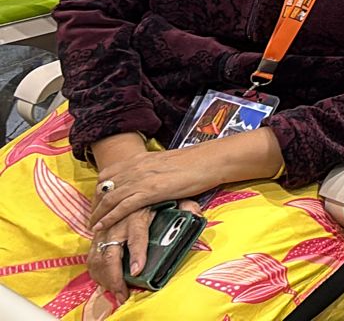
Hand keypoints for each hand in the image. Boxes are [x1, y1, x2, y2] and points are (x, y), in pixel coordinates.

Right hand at [87, 198, 202, 303]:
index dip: (137, 254)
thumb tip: (197, 214)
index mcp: (137, 214)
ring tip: (115, 291)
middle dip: (115, 276)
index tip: (137, 271)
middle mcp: (117, 223)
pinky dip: (95, 271)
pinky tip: (104, 281)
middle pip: (110, 253)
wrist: (130, 181)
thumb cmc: (154, 193)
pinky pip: (91, 255)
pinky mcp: (97, 235)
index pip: (137, 237)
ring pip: (97, 257)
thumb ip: (185, 206)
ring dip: (104, 277)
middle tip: (123, 292)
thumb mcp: (171, 195)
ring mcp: (104, 230)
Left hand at [89, 129, 278, 231]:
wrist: (209, 161)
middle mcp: (135, 168)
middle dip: (95, 204)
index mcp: (139, 159)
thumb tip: (150, 179)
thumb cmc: (194, 163)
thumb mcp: (166, 163)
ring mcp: (141, 179)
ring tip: (92, 227)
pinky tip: (102, 227)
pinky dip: (109, 218)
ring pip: (109, 199)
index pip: (108, 175)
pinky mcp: (149, 191)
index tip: (96, 202)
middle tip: (91, 218)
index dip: (99, 190)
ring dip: (97, 214)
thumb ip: (152, 170)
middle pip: (104, 188)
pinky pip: (122, 207)